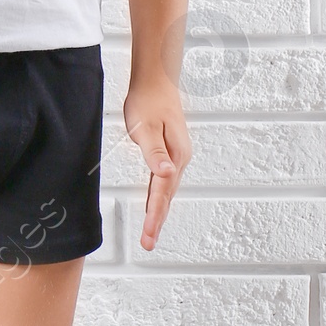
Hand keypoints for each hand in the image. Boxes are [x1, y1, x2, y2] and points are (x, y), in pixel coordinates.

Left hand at [124, 80, 191, 252]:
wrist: (156, 81)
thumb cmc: (148, 101)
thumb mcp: (146, 126)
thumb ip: (155, 152)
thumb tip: (166, 175)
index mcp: (175, 155)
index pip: (162, 191)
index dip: (155, 215)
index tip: (149, 235)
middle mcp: (179, 159)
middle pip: (167, 196)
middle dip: (157, 221)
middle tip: (148, 243)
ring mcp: (176, 157)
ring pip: (166, 191)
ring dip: (159, 212)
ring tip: (150, 234)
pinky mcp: (170, 154)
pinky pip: (164, 182)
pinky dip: (159, 198)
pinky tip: (155, 207)